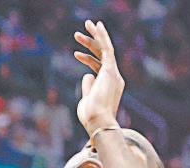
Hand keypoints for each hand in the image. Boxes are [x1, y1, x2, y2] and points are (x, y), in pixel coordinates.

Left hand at [73, 20, 124, 134]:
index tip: (76, 53)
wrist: (97, 121)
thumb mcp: (87, 99)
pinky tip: (95, 26)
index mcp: (109, 85)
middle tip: (80, 33)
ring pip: (105, 49)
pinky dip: (101, 36)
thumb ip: (88, 87)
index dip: (87, 58)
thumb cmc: (90, 115)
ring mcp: (113, 73)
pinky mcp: (110, 70)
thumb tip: (86, 75)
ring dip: (95, 36)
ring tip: (85, 25)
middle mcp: (114, 77)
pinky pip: (106, 48)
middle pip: (103, 55)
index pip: (99, 67)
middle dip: (92, 42)